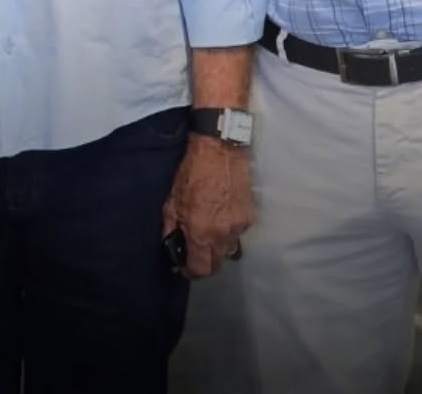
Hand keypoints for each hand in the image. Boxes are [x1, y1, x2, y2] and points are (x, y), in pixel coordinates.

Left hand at [162, 135, 254, 279]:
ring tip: (208, 229)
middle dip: (204, 261)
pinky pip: (238, 233)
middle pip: (216, 264)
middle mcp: (223, 234)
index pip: (201, 269)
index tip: (183, 267)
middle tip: (194, 250)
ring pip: (228, 249)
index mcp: (201, 231)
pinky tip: (221, 216)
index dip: (190, 272)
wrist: (220, 149)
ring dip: (217, 246)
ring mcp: (239, 226)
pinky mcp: (250, 216)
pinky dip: (229, 231)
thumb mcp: (172, 201)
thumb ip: (171, 229)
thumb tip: (171, 247)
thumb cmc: (191, 173)